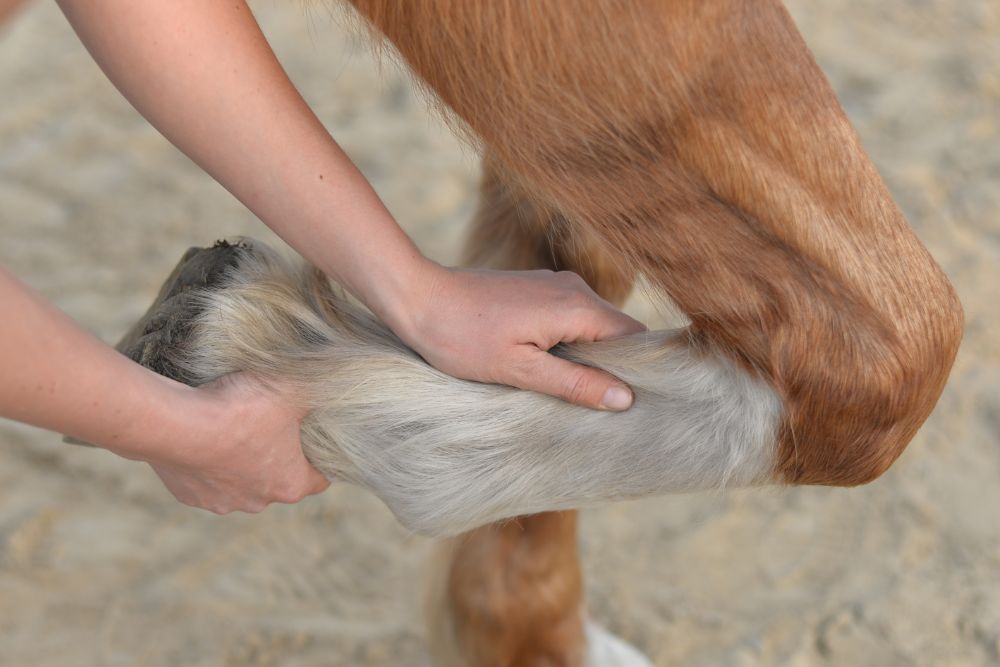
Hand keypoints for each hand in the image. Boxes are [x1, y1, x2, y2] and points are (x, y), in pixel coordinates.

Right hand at [147, 373, 328, 513]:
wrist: (175, 422)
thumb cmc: (240, 409)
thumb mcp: (292, 389)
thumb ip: (317, 389)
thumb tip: (337, 380)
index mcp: (290, 484)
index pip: (319, 479)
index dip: (321, 459)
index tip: (317, 441)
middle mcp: (257, 502)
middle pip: (278, 480)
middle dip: (277, 455)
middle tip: (273, 425)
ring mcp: (220, 502)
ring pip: (240, 482)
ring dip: (239, 460)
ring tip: (234, 427)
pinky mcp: (188, 494)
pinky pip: (205, 478)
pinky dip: (207, 461)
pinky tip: (206, 435)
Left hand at [392, 266, 645, 410]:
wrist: (417, 298)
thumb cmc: (461, 336)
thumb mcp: (519, 370)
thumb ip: (574, 383)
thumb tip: (625, 398)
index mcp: (576, 307)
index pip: (636, 337)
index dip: (641, 370)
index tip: (635, 403)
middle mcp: (573, 289)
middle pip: (617, 332)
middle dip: (613, 367)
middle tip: (601, 407)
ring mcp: (554, 286)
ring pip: (592, 326)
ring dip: (588, 357)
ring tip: (572, 392)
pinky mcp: (536, 289)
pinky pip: (570, 319)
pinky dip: (568, 344)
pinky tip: (548, 368)